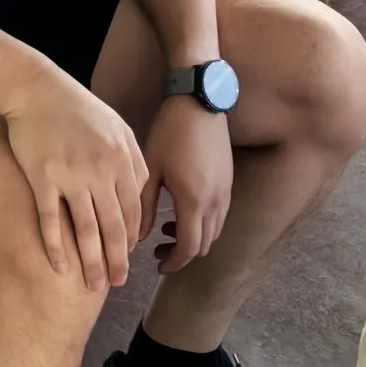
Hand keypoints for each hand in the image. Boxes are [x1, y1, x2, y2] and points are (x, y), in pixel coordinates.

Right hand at [3, 66, 147, 290]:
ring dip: (92, 264)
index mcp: (122, 159)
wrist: (36, 89)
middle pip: (114, 227)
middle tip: (117, 285)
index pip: (133, 211)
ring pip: (86, 231)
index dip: (132, 239)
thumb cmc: (77, 107)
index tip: (129, 257)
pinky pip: (51, 222)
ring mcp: (71, 177)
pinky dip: (56, 249)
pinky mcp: (42, 180)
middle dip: (118, 261)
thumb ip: (133, 159)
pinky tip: (60, 268)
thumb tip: (141, 193)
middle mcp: (100, 171)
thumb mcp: (116, 126)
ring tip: (94, 287)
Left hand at [141, 97, 232, 273]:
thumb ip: (143, 206)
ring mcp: (226, 191)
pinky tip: (184, 209)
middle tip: (158, 248)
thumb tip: (136, 237)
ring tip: (168, 228)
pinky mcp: (229, 180)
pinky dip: (204, 222)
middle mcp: (216, 202)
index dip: (174, 262)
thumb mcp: (151, 169)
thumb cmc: (170, 132)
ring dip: (195, 238)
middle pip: (204, 244)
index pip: (189, 248)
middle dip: (183, 253)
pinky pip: (220, 214)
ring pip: (215, 231)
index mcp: (194, 201)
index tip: (157, 265)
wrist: (199, 101)